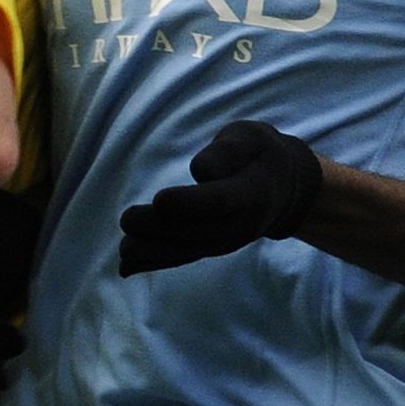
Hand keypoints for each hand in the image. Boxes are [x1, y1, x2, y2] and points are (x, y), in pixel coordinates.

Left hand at [118, 121, 322, 275]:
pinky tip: (126, 267)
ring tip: (123, 249)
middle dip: (160, 228)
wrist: (281, 188)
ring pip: (189, 250)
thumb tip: (201, 171)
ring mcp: (228, 241)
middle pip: (200, 230)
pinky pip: (184, 257)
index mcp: (254, 192)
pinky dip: (155, 262)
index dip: (192, 203)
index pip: (221, 201)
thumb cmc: (258, 154)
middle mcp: (243, 224)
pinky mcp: (213, 247)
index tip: (160, 198)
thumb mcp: (250, 138)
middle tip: (127, 219)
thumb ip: (228, 151)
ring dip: (154, 252)